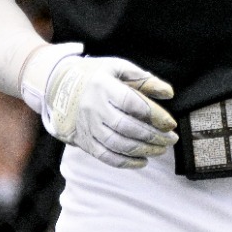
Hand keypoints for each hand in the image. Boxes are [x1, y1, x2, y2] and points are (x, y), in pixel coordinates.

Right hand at [20, 45, 177, 167]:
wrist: (59, 87)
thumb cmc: (96, 76)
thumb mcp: (119, 68)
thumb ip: (145, 80)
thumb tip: (168, 93)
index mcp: (103, 86)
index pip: (132, 103)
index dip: (154, 115)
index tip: (171, 123)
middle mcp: (94, 108)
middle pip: (126, 127)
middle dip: (152, 136)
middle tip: (171, 139)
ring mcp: (88, 127)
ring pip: (117, 144)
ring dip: (143, 150)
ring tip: (161, 149)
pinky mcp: (85, 141)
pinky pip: (106, 157)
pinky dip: (126, 163)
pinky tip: (143, 161)